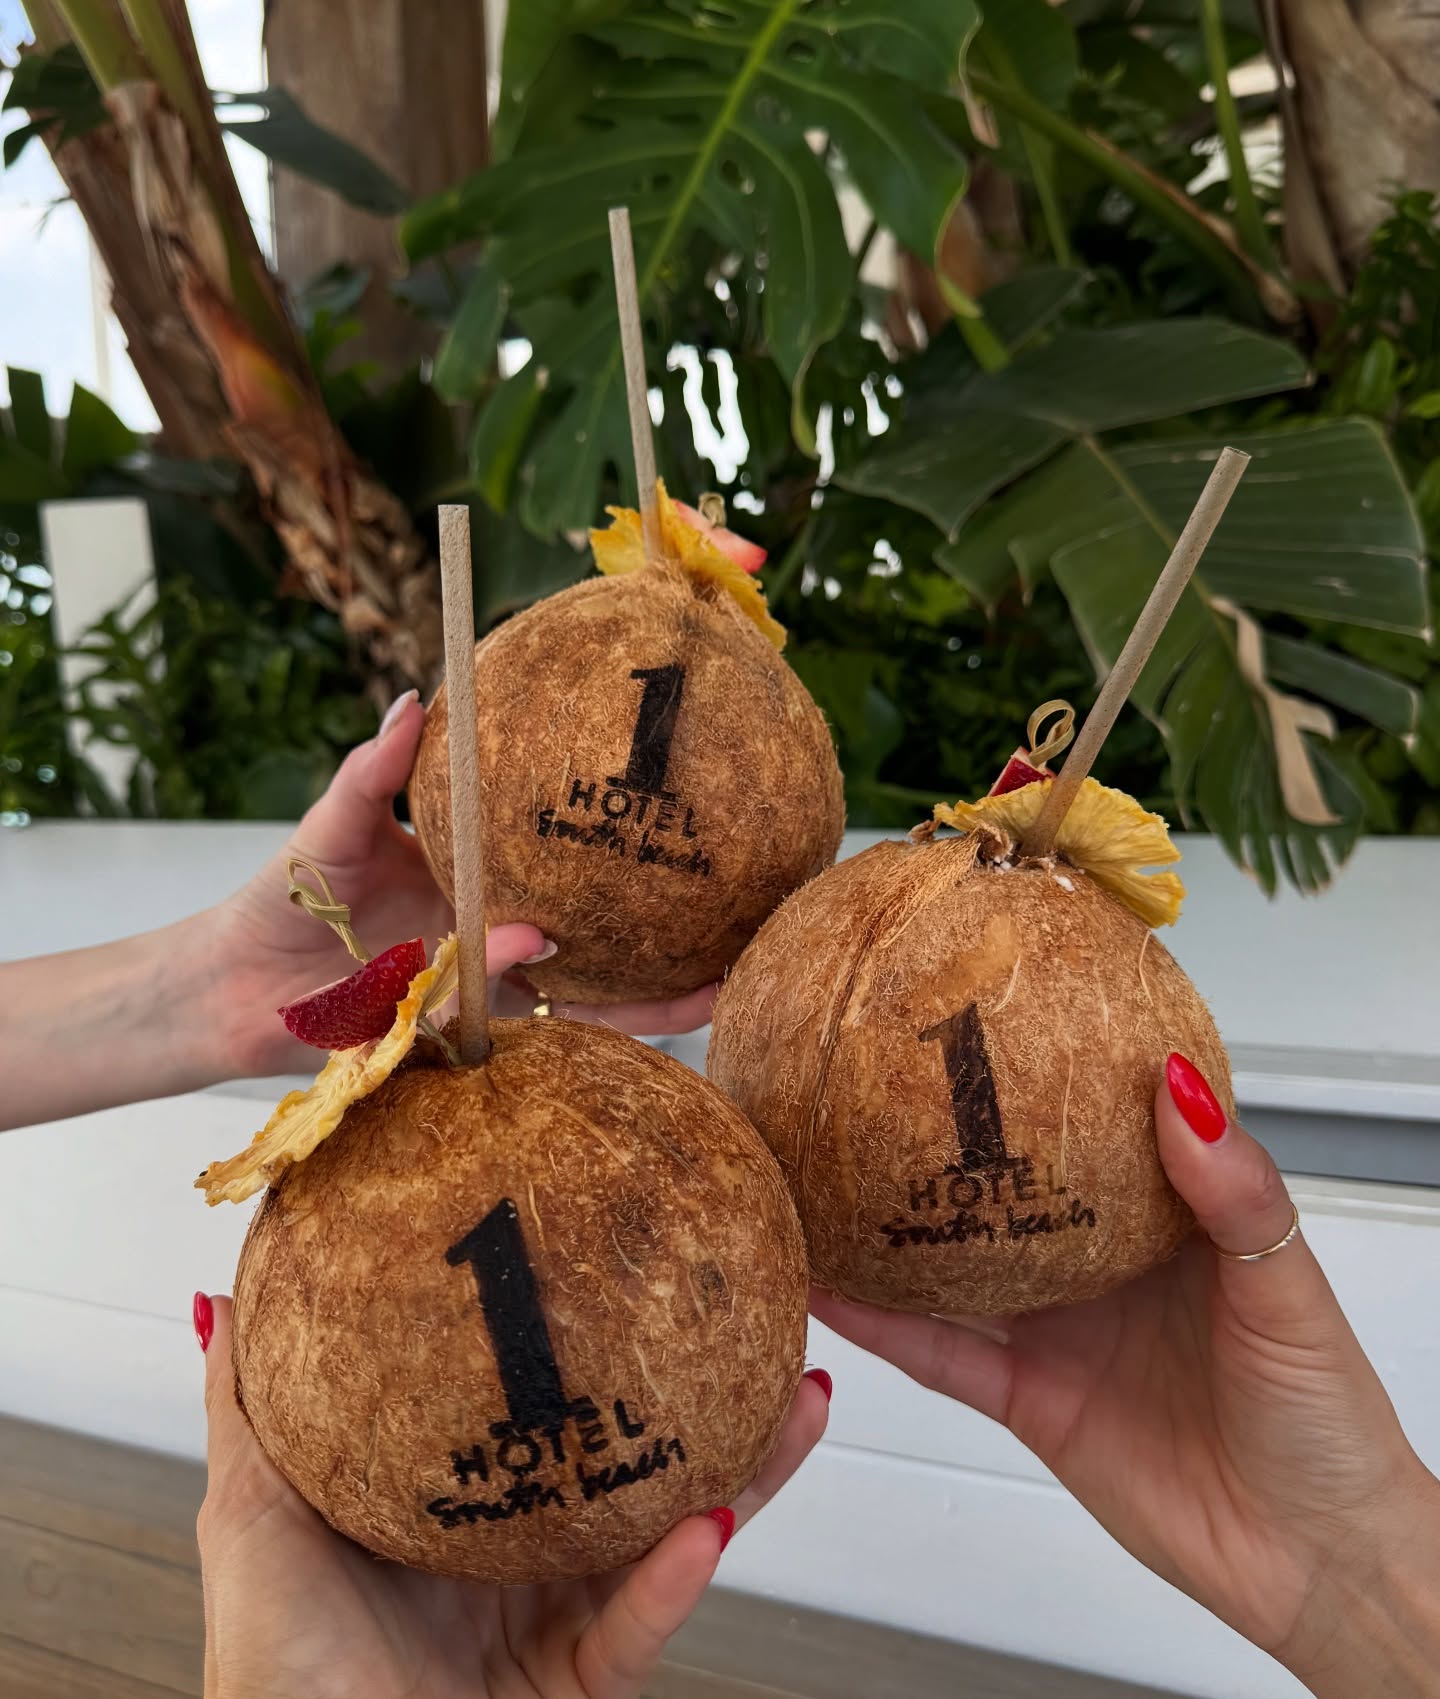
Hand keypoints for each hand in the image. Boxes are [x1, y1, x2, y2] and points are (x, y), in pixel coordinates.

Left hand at [196, 1295, 829, 1698]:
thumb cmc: (268, 1664)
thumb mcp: (250, 1514)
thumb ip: (249, 1409)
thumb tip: (226, 1299)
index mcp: (456, 1503)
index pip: (548, 1405)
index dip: (602, 1342)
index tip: (641, 1272)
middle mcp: (516, 1554)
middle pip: (632, 1459)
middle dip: (705, 1395)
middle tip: (762, 1324)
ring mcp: (553, 1619)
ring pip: (670, 1531)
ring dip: (742, 1473)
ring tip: (798, 1400)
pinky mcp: (576, 1685)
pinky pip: (639, 1625)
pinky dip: (676, 1579)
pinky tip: (708, 1524)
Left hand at [208, 692, 717, 1079]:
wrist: (228, 982)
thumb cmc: (281, 897)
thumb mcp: (334, 823)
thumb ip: (375, 771)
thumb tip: (414, 697)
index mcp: (478, 878)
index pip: (562, 863)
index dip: (616, 850)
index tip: (678, 820)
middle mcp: (493, 933)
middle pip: (597, 934)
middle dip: (666, 934)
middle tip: (741, 913)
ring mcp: (482, 985)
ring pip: (581, 994)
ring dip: (648, 997)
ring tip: (718, 986)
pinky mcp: (456, 1033)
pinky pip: (521, 1034)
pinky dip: (573, 1031)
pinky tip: (615, 1018)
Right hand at [813, 1056, 1439, 1696]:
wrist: (1312, 1561)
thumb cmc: (1326, 1418)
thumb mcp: (1287, 1290)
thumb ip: (1234, 1194)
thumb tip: (1178, 1089)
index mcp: (1165, 1220)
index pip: (1093, 1130)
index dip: (1044, 1079)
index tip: (990, 1020)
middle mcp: (1100, 1265)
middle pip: (1007, 1193)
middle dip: (947, 1144)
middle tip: (873, 1084)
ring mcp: (1058, 1330)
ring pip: (958, 1268)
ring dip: (895, 1230)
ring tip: (824, 1176)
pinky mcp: (1027, 1398)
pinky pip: (944, 1353)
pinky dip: (886, 1324)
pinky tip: (835, 1289)